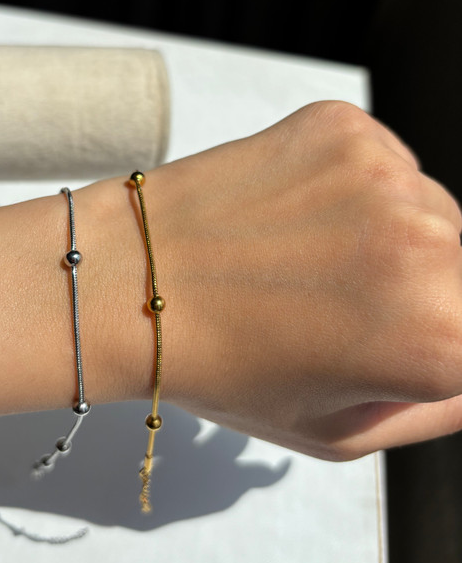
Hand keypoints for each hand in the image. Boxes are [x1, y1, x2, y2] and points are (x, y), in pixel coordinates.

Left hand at [100, 101, 461, 459]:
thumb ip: (440, 403)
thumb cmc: (224, 368)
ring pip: (429, 209)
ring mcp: (385, 174)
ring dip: (392, 236)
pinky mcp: (344, 127)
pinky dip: (357, 191)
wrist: (130, 281)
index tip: (391, 334)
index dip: (438, 340)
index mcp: (442, 337)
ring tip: (307, 260)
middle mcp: (430, 244)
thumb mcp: (342, 434)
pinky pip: (386, 164)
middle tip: (344, 306)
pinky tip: (294, 217)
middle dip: (426, 291)